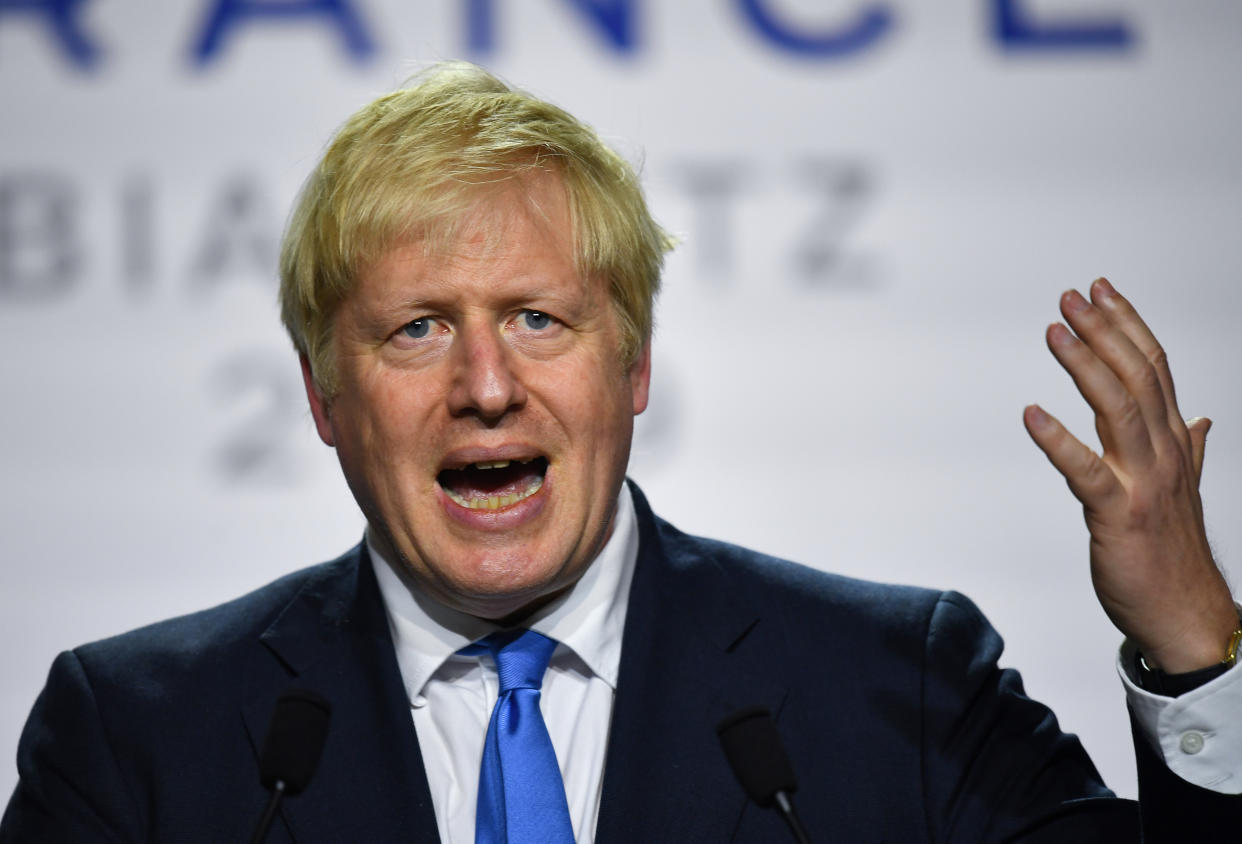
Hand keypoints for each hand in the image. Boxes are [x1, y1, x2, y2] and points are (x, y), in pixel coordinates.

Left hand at [1024, 278, 1235, 672]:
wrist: (1188, 616)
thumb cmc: (1174, 554)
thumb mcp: (1183, 490)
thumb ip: (1189, 450)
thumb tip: (1199, 421)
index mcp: (1173, 444)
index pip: (1154, 368)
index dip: (1127, 325)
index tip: (1101, 289)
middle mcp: (1163, 454)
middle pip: (1137, 377)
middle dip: (1104, 332)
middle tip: (1071, 296)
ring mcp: (1143, 483)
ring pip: (1118, 410)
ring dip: (1085, 367)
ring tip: (1055, 331)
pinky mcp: (1117, 515)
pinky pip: (1085, 472)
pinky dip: (1057, 441)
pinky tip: (1030, 414)